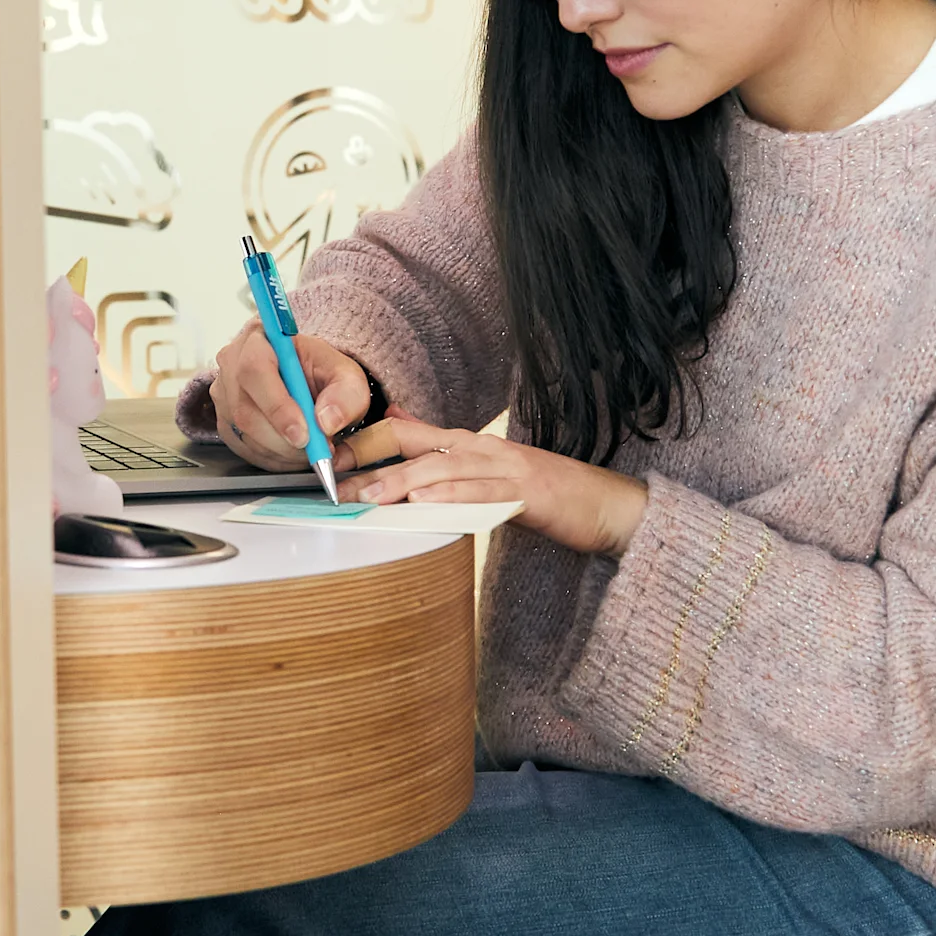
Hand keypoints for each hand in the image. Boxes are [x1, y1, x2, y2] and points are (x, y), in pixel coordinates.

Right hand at [206, 323, 371, 469]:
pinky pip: (244, 449)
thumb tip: (326, 422)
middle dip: (283, 438)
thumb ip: (345, 395)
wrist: (310, 384)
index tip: (303, 434)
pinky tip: (294, 452)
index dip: (277, 406)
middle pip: (245, 408)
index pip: (255, 370)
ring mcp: (223, 395)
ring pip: (244, 433)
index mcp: (259, 339)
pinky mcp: (223, 422)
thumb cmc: (323, 374)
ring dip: (283, 451)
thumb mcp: (347, 377)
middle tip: (316, 450)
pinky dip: (274, 459)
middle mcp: (232, 364)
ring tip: (312, 449)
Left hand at [347, 417, 650, 556]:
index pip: (405, 432)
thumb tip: (401, 431)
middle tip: (333, 480)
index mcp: (468, 444)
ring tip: (367, 495)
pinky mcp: (526, 495)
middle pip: (415, 446)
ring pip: (443, 470)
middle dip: (370, 461)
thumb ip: (444, 459)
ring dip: (400, 483)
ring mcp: (504, 469)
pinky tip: (426, 504)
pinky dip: (452, 498)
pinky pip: (483, 495)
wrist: (605, 504)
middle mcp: (481, 449)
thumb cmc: (544, 495)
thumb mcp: (486, 472)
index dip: (364, 443)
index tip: (329, 461)